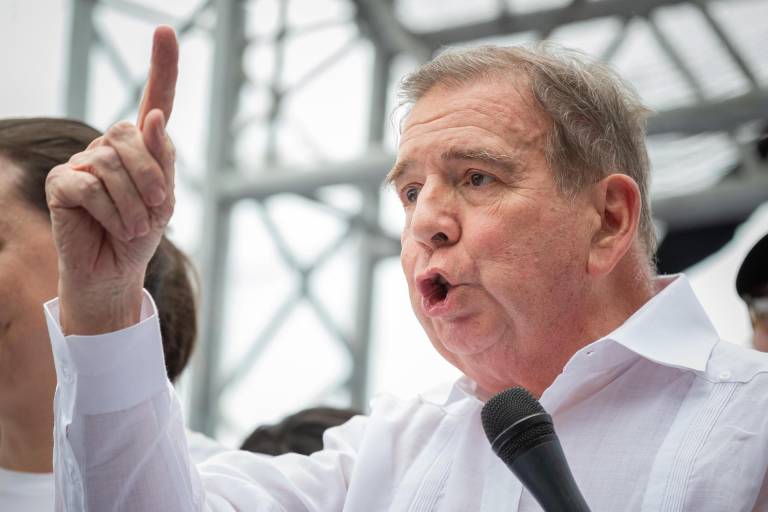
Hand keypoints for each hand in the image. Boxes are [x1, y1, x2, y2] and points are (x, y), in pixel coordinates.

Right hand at [46, 26, 178, 334]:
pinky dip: (111, 211)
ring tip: (135, 227)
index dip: (162, 67)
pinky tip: (113, 226)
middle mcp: (111, 145)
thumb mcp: (164, 200)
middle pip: (132, 133)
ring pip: (112, 163)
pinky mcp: (61, 181)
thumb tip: (151, 118)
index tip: (167, 31)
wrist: (116, 270)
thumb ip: (162, 161)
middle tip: (158, 210)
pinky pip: (89, 186)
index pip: (156, 100)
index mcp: (143, 146)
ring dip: (133, 203)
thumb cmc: (142, 233)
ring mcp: (83, 161)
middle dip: (151, 175)